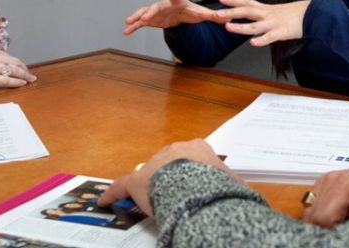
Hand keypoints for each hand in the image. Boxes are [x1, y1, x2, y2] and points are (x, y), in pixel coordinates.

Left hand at [0, 49, 36, 87]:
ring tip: (28, 70)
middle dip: (25, 74)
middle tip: (33, 78)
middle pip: (13, 70)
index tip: (25, 83)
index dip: (17, 82)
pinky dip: (15, 59)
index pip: (7, 81)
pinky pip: (9, 55)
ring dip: (22, 66)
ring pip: (14, 61)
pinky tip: (17, 62)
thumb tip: (8, 83)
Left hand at [98, 139, 244, 216]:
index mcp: (199, 148)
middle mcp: (176, 149)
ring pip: (149, 171)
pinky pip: (121, 186)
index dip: (190, 167)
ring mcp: (156, 162)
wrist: (195, 186)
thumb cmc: (215, 183)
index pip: (192, 154)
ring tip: (149, 196)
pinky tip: (105, 201)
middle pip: (169, 160)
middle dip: (169, 173)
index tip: (191, 176)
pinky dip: (113, 194)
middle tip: (172, 189)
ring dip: (149, 182)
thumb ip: (231, 181)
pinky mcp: (137, 180)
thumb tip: (243, 192)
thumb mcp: (231, 180)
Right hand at [124, 0, 224, 34]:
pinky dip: (133, 26)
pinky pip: (140, 22)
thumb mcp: (202, 14)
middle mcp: (165, 4)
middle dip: (151, 10)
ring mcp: (156, 11)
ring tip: (129, 22)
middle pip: (158, 6)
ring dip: (138, 16)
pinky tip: (126, 32)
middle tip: (146, 16)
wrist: (180, 14)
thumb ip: (213, 17)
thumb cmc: (191, 12)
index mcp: (179, 2)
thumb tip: (228, 20)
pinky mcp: (151, 19)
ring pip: (145, 12)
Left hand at [215, 0, 310, 45]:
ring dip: (240, 27)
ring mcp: (274, 23)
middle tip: (216, 13)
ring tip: (227, 27)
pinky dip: (261, 40)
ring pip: (254, 25)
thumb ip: (266, 14)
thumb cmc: (297, 13)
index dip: (233, 0)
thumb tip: (256, 16)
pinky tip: (252, 43)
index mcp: (267, 8)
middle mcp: (268, 14)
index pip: (247, 2)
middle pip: (247, 11)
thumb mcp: (278, 11)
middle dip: (231, 12)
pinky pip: (270, 37)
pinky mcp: (282, 32)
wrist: (314, 13)